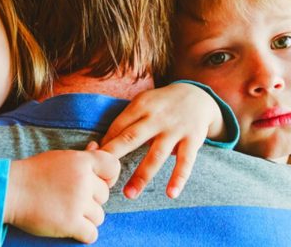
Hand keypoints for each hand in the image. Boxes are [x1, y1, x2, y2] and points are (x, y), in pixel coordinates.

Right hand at [4, 149, 120, 243]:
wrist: (10, 190)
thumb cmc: (34, 173)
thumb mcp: (60, 157)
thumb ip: (82, 155)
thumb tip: (97, 146)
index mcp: (82, 161)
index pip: (113, 167)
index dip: (109, 177)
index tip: (97, 182)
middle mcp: (83, 180)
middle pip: (105, 195)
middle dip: (92, 200)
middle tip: (71, 198)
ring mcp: (78, 202)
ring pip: (100, 216)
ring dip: (87, 217)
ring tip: (68, 211)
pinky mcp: (70, 223)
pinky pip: (92, 234)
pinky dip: (83, 233)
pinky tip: (70, 226)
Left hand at [100, 83, 224, 198]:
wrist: (197, 95)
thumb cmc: (161, 104)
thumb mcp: (143, 102)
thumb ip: (126, 121)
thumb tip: (101, 146)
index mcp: (141, 105)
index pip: (118, 127)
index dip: (105, 145)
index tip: (93, 162)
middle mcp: (156, 117)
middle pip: (131, 138)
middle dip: (114, 156)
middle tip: (101, 177)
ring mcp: (175, 129)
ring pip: (156, 155)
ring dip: (142, 176)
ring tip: (129, 194)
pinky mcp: (192, 139)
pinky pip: (185, 162)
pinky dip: (178, 178)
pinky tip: (171, 194)